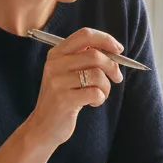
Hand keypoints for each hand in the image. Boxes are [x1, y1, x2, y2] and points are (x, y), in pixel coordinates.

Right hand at [25, 27, 123, 147]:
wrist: (43, 126)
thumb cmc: (63, 98)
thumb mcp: (67, 73)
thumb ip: (84, 59)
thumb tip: (114, 51)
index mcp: (56, 54)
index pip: (85, 35)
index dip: (105, 40)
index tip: (118, 50)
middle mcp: (54, 65)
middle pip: (94, 55)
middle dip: (112, 67)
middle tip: (117, 78)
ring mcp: (57, 82)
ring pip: (97, 75)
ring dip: (106, 87)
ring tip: (100, 95)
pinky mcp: (64, 100)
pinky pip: (95, 93)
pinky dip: (99, 98)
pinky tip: (92, 103)